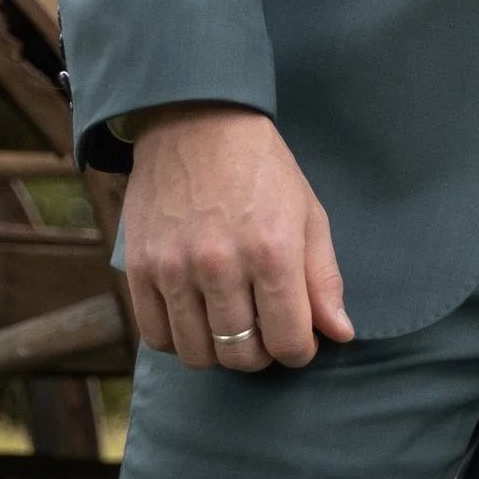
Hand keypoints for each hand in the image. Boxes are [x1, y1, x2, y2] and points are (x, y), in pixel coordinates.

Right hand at [121, 105, 353, 375]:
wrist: (196, 123)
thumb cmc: (262, 170)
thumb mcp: (308, 215)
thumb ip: (323, 279)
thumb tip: (339, 334)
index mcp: (272, 251)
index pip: (288, 341)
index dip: (299, 352)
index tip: (298, 340)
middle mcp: (220, 265)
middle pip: (241, 355)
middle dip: (261, 355)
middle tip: (265, 333)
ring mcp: (174, 268)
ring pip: (197, 354)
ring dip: (219, 352)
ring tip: (231, 325)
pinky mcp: (139, 268)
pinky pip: (156, 336)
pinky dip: (178, 340)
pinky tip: (196, 318)